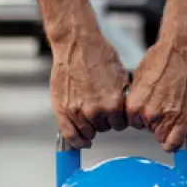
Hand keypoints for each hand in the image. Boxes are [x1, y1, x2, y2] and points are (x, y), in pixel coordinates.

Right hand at [49, 31, 128, 147]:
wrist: (76, 44)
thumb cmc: (98, 55)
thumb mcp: (120, 77)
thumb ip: (120, 98)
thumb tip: (124, 110)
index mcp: (114, 102)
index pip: (120, 125)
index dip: (118, 120)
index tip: (115, 117)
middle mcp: (97, 110)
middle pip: (104, 129)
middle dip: (104, 122)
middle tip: (100, 111)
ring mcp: (78, 112)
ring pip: (88, 133)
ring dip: (90, 129)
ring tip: (90, 118)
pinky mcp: (62, 111)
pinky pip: (70, 136)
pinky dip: (75, 141)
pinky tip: (81, 141)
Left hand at [126, 35, 186, 150]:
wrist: (182, 50)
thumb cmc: (163, 59)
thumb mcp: (140, 79)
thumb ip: (138, 98)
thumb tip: (137, 106)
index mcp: (133, 105)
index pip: (132, 123)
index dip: (141, 116)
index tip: (147, 112)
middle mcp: (147, 115)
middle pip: (146, 128)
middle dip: (153, 120)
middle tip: (164, 105)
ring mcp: (166, 118)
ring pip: (161, 135)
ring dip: (166, 126)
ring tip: (174, 107)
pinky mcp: (184, 119)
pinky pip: (174, 143)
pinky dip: (174, 143)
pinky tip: (176, 138)